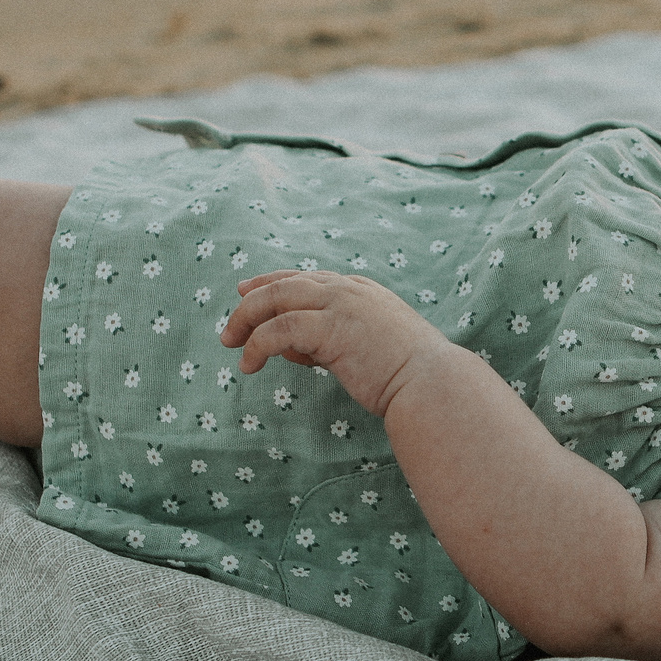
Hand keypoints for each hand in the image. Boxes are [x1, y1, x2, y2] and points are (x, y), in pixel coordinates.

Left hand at [221, 271, 460, 418]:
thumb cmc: (407, 374)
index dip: (271, 283)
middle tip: (229, 330)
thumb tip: (293, 350)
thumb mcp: (366, 347)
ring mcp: (340, 304)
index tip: (245, 291)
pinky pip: (279, 328)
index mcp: (360, 289)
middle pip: (284, 284)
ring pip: (275, 300)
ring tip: (232, 347)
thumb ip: (330, 340)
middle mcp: (348, 290)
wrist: (431, 382)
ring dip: (246, 322)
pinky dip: (258, 344)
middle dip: (250, 303)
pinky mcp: (331, 327)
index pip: (305, 278)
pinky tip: (249, 363)